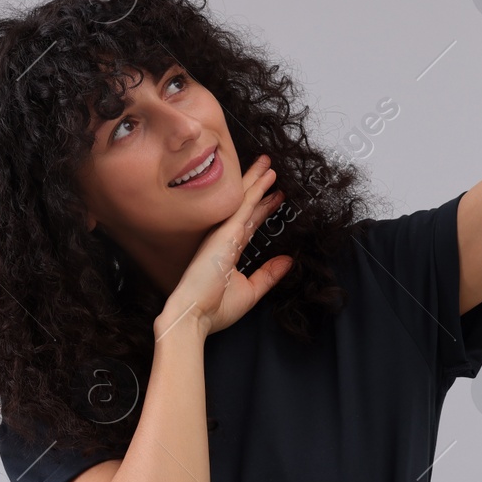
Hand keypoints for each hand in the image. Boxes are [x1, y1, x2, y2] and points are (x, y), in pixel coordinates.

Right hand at [154, 155, 292, 339]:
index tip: (275, 197)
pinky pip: (244, 207)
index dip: (262, 209)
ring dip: (256, 181)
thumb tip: (288, 261)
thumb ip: (268, 275)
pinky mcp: (224, 235)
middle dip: (258, 188)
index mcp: (227, 253)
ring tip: (268, 164)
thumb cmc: (214, 309)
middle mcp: (223, 240)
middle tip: (270, 170)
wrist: (193, 317)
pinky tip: (266, 178)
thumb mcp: (251, 291)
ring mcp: (222, 235)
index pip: (248, 225)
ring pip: (243, 201)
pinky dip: (256, 191)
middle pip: (245, 207)